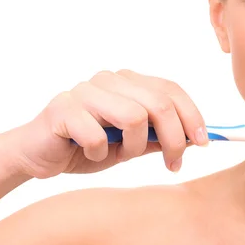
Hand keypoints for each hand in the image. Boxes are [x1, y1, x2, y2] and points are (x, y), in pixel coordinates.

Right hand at [8, 69, 206, 177]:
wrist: (40, 155)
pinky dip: (101, 153)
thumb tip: (195, 139)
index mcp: (130, 82)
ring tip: (120, 156)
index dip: (192, 116)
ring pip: (134, 117)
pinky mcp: (63, 108)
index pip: (171, 90)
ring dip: (134, 147)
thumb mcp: (133, 144)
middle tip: (174, 164)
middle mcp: (110, 80)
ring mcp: (85, 91)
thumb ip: (160, 137)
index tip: (203, 142)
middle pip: (159, 103)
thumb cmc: (91, 147)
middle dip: (175, 139)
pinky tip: (91, 154)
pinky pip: (98, 135)